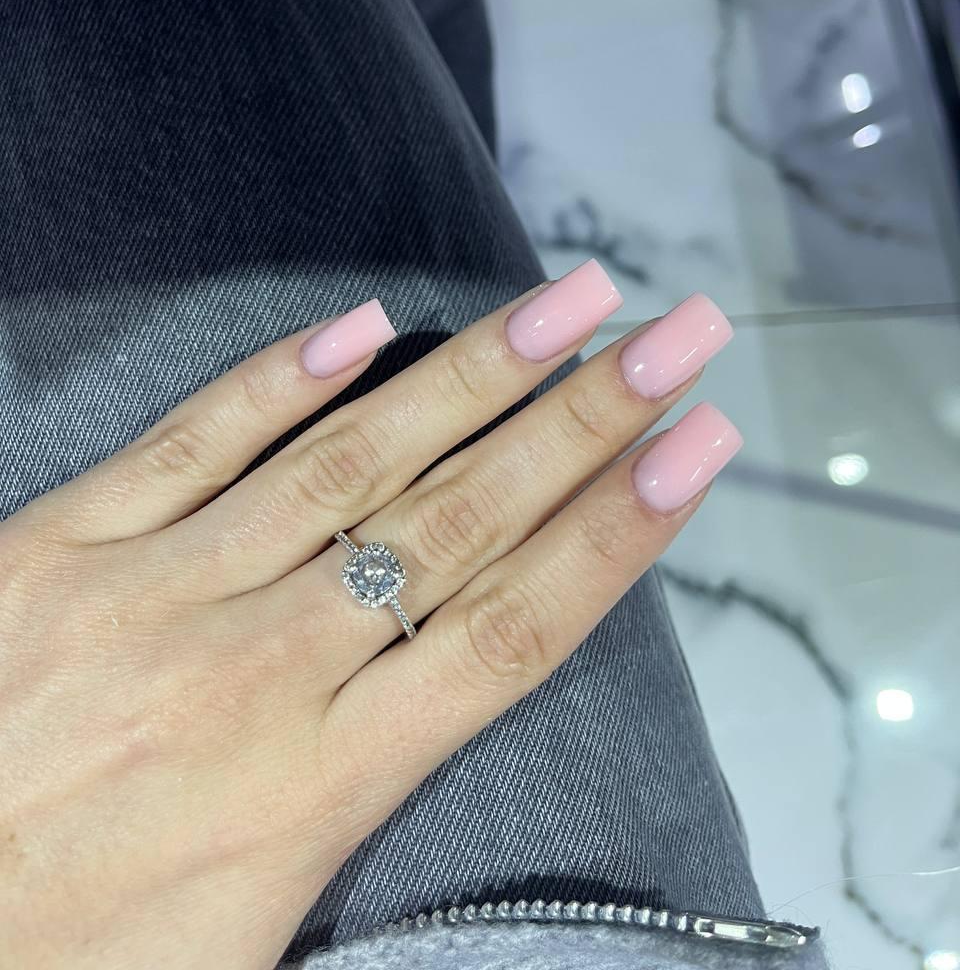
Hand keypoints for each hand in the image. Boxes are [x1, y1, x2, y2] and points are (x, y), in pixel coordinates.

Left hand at [0, 262, 737, 967]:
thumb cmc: (76, 960)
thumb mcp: (252, 941)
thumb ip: (354, 825)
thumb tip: (445, 711)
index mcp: (313, 790)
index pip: (511, 632)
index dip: (617, 533)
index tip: (697, 448)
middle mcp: (253, 677)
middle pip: (457, 524)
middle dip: (582, 423)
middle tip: (671, 336)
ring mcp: (150, 601)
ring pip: (346, 465)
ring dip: (468, 378)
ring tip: (561, 305)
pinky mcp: (50, 557)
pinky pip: (184, 448)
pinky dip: (273, 381)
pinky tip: (360, 324)